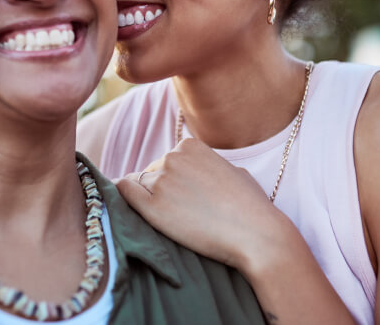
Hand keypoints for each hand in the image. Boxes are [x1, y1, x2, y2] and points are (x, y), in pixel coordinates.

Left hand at [116, 137, 301, 271]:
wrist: (256, 234)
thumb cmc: (250, 207)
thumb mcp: (231, 170)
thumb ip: (207, 166)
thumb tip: (193, 172)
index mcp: (189, 145)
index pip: (166, 161)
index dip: (172, 181)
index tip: (184, 199)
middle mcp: (172, 157)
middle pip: (150, 173)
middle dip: (159, 191)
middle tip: (180, 214)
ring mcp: (161, 181)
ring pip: (138, 185)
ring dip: (147, 200)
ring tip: (170, 220)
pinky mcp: (152, 207)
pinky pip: (124, 193)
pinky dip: (123, 199)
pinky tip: (130, 210)